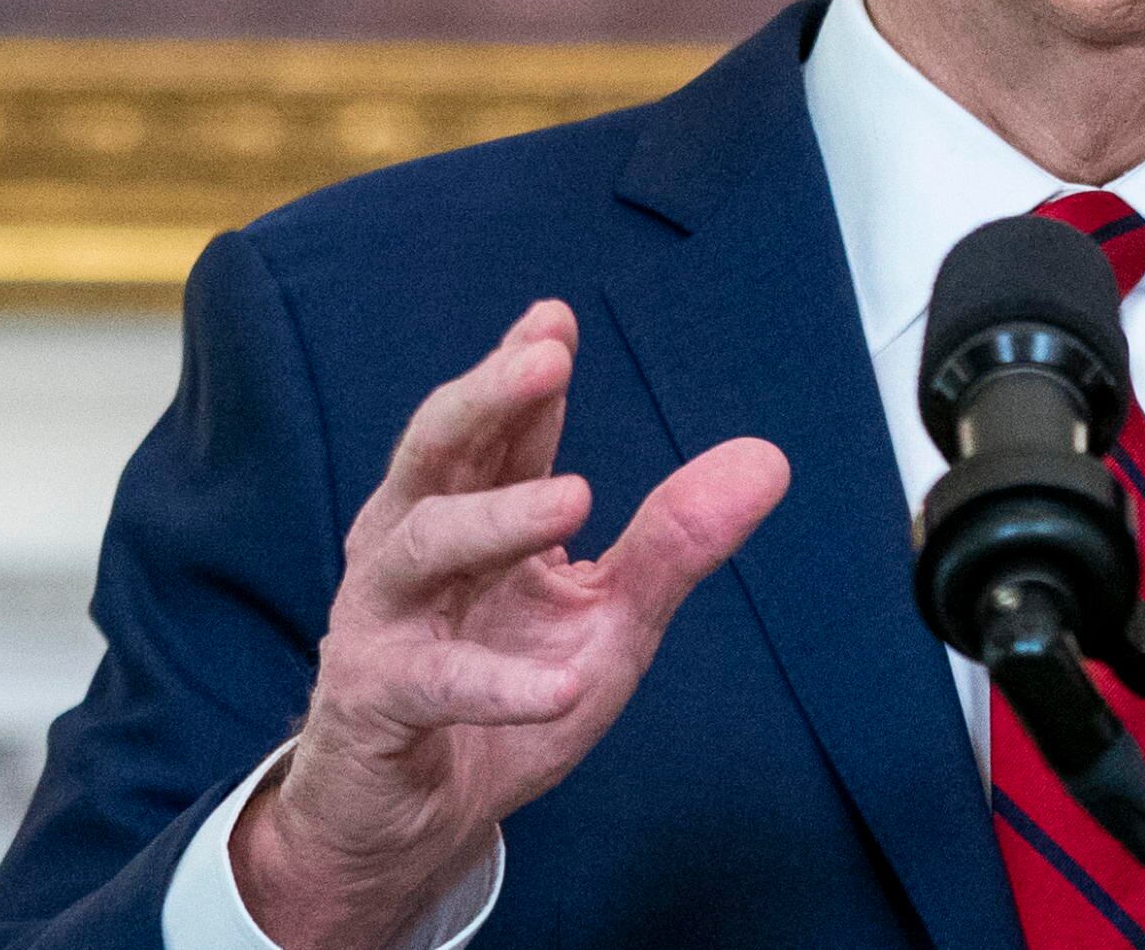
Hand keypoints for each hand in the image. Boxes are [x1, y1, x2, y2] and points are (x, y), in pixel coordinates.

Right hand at [231, 300, 789, 949]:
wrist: (415, 825)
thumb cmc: (504, 698)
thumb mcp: (608, 620)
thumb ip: (674, 542)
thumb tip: (769, 458)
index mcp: (467, 516)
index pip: (496, 427)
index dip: (524, 369)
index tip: (558, 318)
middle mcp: (411, 549)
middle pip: (435, 452)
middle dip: (487, 397)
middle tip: (546, 357)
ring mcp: (382, 622)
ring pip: (421, 545)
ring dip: (498, 518)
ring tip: (576, 497)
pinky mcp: (375, 701)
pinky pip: (432, 683)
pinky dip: (498, 683)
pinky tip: (558, 684)